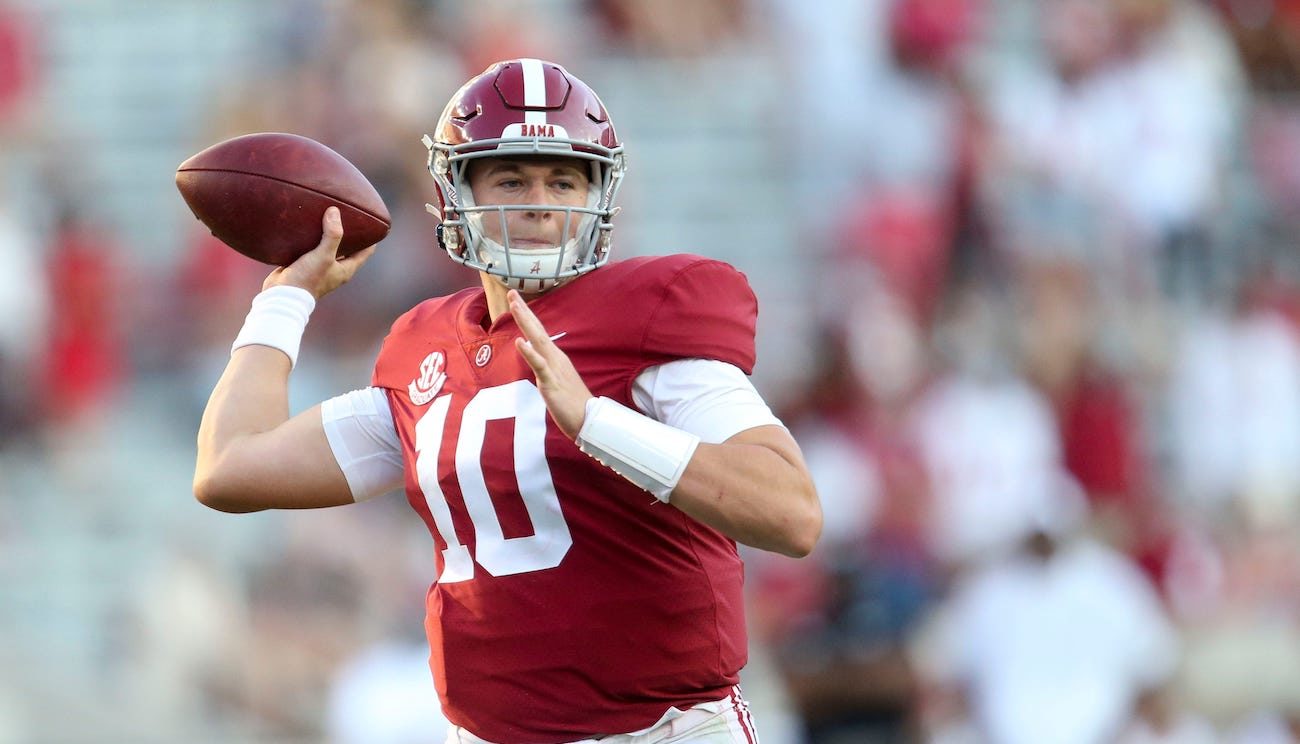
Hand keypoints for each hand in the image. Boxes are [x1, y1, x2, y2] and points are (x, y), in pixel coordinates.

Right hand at [262, 207, 375, 298]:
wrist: (283, 295)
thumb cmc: (308, 278)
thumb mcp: (324, 255)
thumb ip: (332, 235)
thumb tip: (335, 211)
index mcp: (346, 269)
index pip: (365, 251)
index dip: (371, 238)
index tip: (372, 223)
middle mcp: (335, 269)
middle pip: (347, 248)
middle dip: (348, 233)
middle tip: (347, 214)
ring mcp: (320, 267)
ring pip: (328, 247)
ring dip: (329, 234)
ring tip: (327, 216)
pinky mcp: (305, 265)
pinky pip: (312, 248)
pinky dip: (312, 238)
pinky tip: (308, 226)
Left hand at [509, 289, 591, 438]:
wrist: (589, 420)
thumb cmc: (574, 403)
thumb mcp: (558, 381)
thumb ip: (548, 369)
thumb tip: (539, 361)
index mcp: (556, 358)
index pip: (539, 333)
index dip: (528, 316)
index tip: (516, 300)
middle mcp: (555, 358)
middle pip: (537, 330)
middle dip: (523, 311)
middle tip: (511, 293)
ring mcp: (554, 369)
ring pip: (537, 341)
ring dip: (526, 322)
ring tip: (515, 306)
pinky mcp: (551, 383)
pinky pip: (539, 366)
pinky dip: (529, 352)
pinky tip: (520, 341)